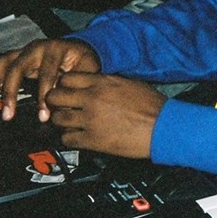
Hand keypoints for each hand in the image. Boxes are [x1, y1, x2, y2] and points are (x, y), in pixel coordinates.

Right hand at [0, 38, 100, 121]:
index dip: (44, 95)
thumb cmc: (83, 62)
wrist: (79, 48)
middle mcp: (40, 46)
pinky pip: (1, 64)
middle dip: (13, 92)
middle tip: (10, 114)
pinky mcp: (19, 55)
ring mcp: (27, 49)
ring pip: (7, 63)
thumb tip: (68, 111)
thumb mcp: (87, 70)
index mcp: (59, 48)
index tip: (44, 115)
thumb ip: (77, 87)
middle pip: (21, 67)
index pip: (48, 73)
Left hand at [47, 74, 164, 157]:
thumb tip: (95, 85)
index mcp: (103, 82)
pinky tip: (78, 137)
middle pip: (55, 97)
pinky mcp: (92, 140)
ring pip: (58, 119)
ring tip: (69, 123)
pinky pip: (67, 138)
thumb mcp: (129, 84)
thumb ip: (108, 83)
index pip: (67, 78)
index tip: (66, 90)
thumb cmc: (151, 105)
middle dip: (55, 102)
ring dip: (61, 121)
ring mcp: (90, 119)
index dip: (63, 85)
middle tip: (60, 107)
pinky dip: (69, 138)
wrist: (162, 126)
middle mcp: (93, 98)